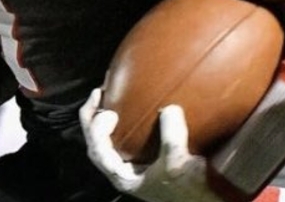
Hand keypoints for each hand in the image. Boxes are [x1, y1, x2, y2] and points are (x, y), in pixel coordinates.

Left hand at [79, 88, 221, 201]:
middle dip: (93, 118)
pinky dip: (127, 124)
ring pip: (112, 142)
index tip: (108, 111)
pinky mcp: (151, 162)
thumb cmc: (190, 191)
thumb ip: (171, 137)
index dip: (96, 129)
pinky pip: (130, 140)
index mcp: (123, 177)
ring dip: (108, 120)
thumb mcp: (178, 164)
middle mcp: (126, 172)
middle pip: (98, 143)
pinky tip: (137, 111)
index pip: (97, 150)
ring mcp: (137, 167)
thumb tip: (169, 109)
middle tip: (98, 93)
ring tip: (110, 97)